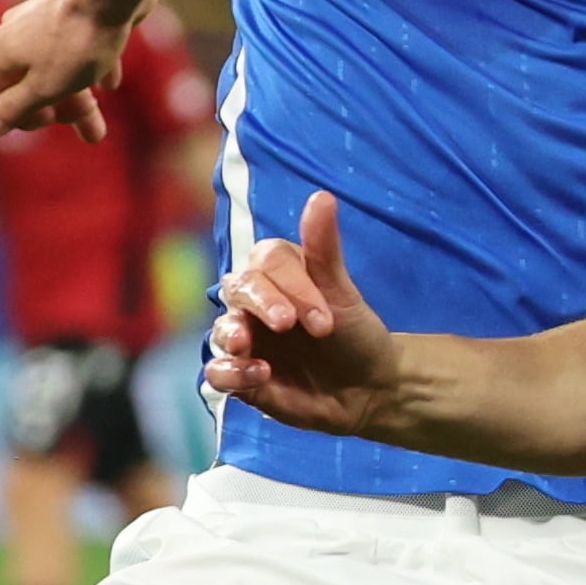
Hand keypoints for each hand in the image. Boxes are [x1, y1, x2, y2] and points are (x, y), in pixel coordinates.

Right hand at [0, 0, 126, 139]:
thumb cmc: (76, 43)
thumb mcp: (43, 88)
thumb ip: (14, 109)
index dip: (24, 119)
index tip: (54, 122)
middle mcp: (13, 33)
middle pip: (30, 86)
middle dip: (61, 113)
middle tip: (92, 130)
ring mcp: (42, 19)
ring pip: (57, 69)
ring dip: (78, 99)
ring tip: (100, 125)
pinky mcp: (73, 11)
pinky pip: (78, 47)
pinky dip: (92, 67)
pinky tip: (111, 82)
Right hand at [203, 191, 403, 437]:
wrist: (368, 389)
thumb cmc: (355, 334)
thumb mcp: (343, 292)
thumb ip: (324, 247)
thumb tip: (321, 195)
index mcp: (278, 274)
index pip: (267, 262)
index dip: (292, 285)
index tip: (325, 318)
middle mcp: (255, 303)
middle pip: (239, 288)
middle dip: (261, 303)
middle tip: (287, 324)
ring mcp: (245, 340)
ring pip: (221, 328)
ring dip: (232, 334)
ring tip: (249, 347)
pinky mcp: (240, 377)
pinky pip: (216, 372)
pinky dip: (231, 373)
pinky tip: (260, 376)